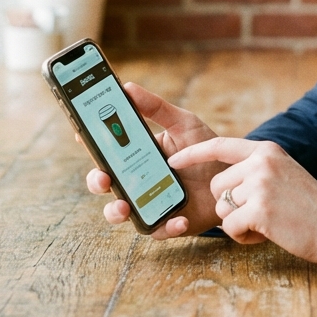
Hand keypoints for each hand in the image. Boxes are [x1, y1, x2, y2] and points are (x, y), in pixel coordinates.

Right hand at [83, 83, 224, 239]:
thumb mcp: (183, 124)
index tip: (82, 135)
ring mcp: (149, 202)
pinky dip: (165, 226)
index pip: (106, 150)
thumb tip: (128, 87)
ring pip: (120, 212)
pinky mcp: (167, 222)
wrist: (234, 175)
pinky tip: (179, 219)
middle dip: (97, 181)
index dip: (90, 144)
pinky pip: (157, 229)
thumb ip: (157, 108)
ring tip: (125, 207)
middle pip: (105, 183)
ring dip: (116, 211)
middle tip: (103, 177)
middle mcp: (137, 180)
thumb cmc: (204, 148)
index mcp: (136, 154)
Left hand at [168, 138, 316, 265]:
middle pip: (217, 186)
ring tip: (266, 224)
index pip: (219, 145)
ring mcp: (260, 184)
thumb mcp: (284, 173)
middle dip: (229, 206)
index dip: (193, 153)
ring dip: (238, 223)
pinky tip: (267, 234)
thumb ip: (256, 170)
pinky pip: (231, 227)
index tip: (174, 160)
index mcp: (266, 150)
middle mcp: (261, 162)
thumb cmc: (309, 207)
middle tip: (258, 215)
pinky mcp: (260, 209)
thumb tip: (222, 183)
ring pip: (222, 208)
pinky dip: (244, 237)